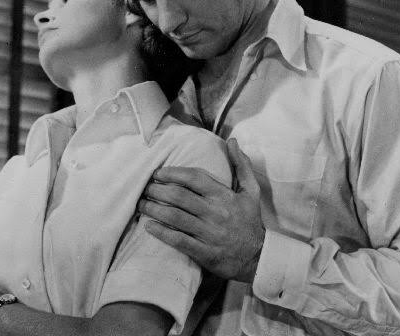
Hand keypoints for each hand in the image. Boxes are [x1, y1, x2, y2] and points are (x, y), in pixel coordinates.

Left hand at [138, 139, 264, 282]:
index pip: (194, 178)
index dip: (172, 173)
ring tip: (141, 204)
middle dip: (157, 190)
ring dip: (154, 209)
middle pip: (179, 196)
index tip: (157, 173)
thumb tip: (233, 141)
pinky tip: (149, 226)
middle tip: (145, 188)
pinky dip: (161, 233)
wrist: (258, 257)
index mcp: (224, 196)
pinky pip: (178, 241)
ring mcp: (209, 233)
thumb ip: (242, 165)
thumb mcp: (251, 191)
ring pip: (175, 217)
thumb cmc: (250, 221)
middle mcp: (215, 213)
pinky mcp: (205, 253)